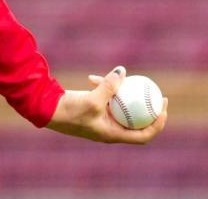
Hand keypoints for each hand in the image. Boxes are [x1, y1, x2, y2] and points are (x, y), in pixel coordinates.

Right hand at [46, 66, 167, 143]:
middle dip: (145, 107)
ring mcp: (100, 120)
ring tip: (118, 78)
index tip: (162, 107)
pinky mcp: (91, 110)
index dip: (157, 123)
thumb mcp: (92, 99)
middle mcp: (109, 130)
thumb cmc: (69, 111)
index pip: (144, 134)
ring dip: (120, 93)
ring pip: (119, 107)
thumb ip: (108, 86)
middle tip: (153, 93)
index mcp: (113, 135)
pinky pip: (105, 100)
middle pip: (135, 120)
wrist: (44, 109)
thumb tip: (123, 72)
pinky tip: (93, 79)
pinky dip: (103, 90)